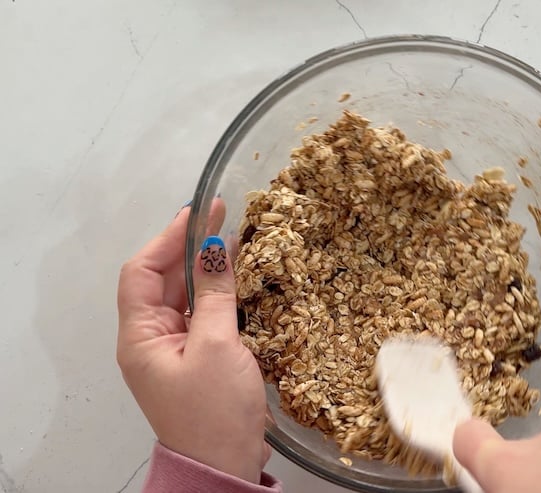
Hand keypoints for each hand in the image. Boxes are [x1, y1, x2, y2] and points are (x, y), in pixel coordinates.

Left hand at [116, 201, 269, 483]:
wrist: (225, 468)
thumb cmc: (215, 411)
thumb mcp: (218, 345)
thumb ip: (215, 293)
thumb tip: (215, 246)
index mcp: (140, 337)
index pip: (142, 273)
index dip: (168, 239)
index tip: (198, 212)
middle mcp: (151, 341)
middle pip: (164, 281)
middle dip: (190, 247)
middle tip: (223, 215)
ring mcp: (174, 351)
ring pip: (185, 297)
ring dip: (206, 269)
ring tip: (234, 239)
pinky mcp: (198, 361)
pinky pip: (203, 316)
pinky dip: (218, 295)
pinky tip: (239, 279)